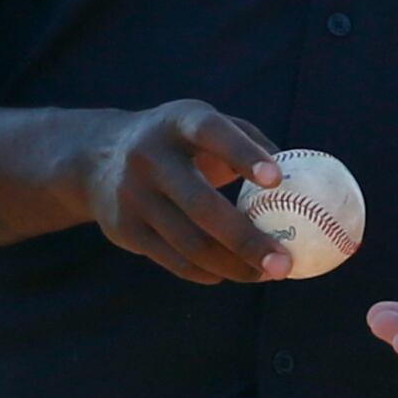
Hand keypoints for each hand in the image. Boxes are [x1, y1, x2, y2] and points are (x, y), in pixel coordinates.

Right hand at [79, 102, 288, 283]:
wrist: (97, 158)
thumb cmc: (177, 142)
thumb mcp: (204, 123)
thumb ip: (249, 140)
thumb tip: (299, 175)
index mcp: (178, 122)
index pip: (213, 133)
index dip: (244, 155)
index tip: (278, 181)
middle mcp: (149, 156)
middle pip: (201, 205)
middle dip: (247, 240)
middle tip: (285, 264)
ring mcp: (132, 195)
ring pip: (189, 243)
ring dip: (234, 266)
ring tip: (267, 274)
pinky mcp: (124, 228)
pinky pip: (173, 259)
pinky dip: (208, 272)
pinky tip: (231, 273)